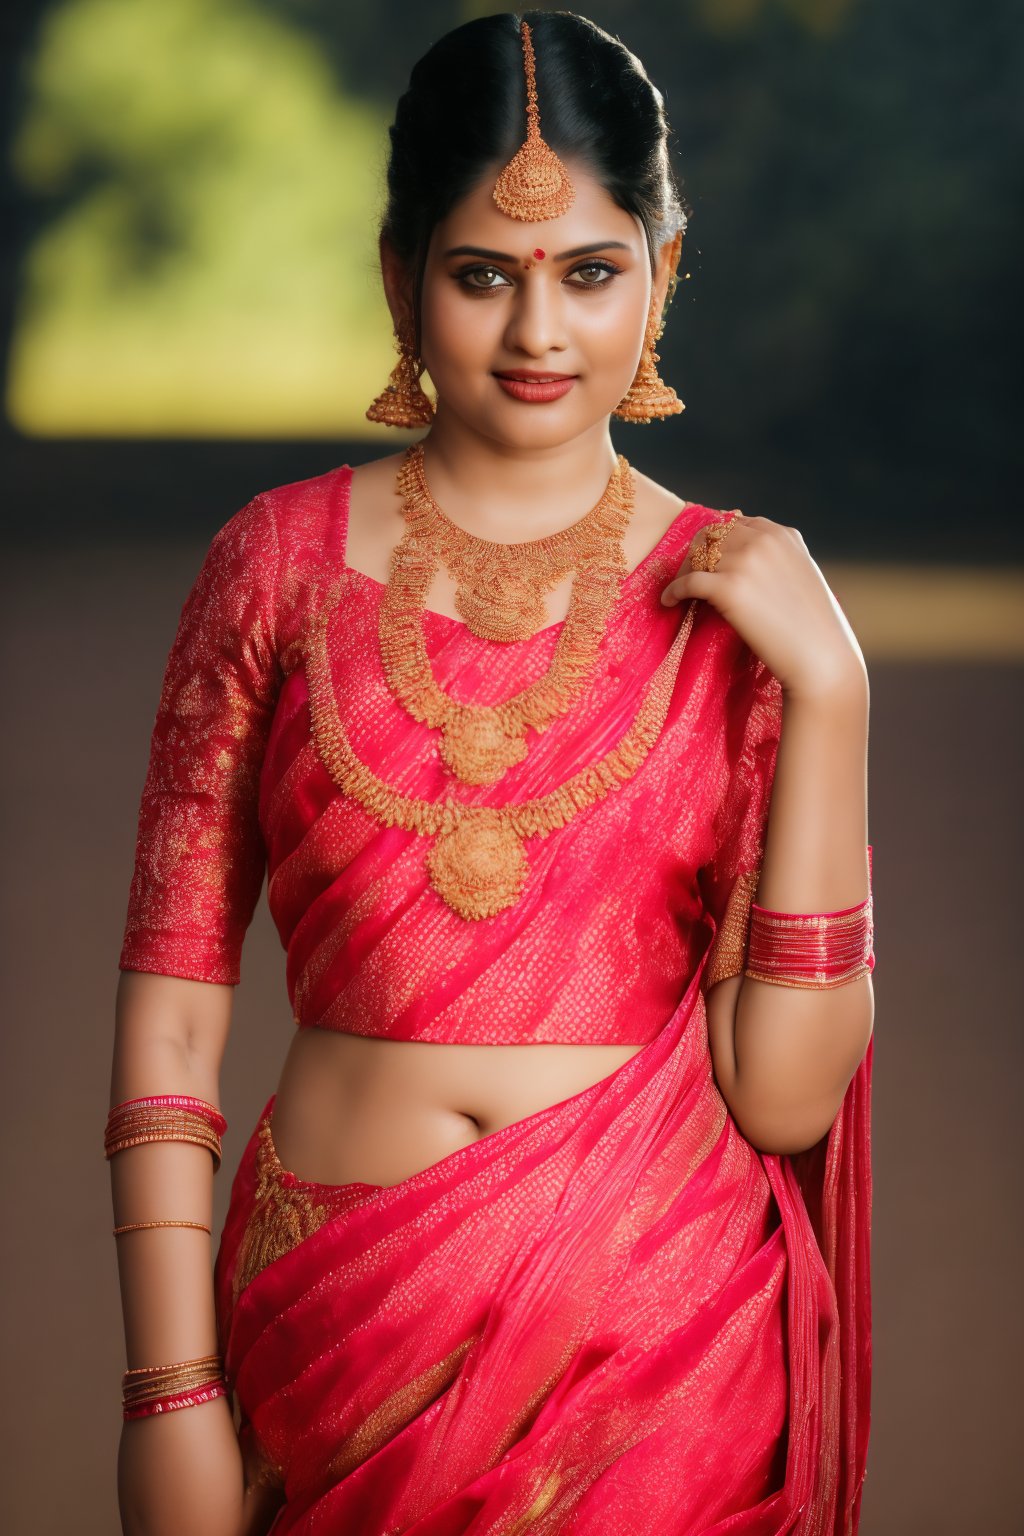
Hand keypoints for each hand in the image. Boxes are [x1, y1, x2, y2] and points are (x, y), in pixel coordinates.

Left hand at [660, 513, 866, 699]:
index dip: (716, 542)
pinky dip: (673, 590)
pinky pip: (687, 581)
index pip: (735, 523)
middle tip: (689, 577)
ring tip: (679, 592)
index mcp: (782, 535)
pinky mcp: (729, 587)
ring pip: (696, 555)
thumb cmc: (814, 627)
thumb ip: (777, 560)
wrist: (820, 657)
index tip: (707, 560)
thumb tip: (744, 561)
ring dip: (683, 572)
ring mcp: (745, 561)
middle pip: (710, 535)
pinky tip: (669, 601)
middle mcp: (763, 540)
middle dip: (696, 554)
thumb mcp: (802, 577)